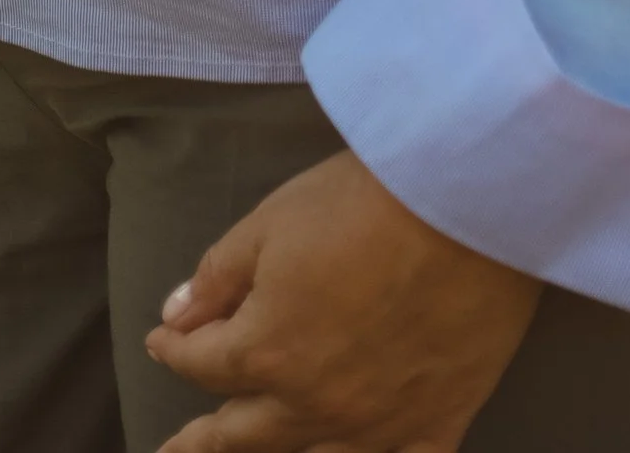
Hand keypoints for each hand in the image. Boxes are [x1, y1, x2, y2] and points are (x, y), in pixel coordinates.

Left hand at [146, 150, 539, 451]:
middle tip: (176, 449)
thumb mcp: (271, 221)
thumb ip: (218, 277)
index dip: (177, 349)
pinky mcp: (438, 422)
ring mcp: (379, 424)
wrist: (465, 202)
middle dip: (203, 438)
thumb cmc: (360, 201)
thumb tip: (176, 318)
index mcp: (267, 352)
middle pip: (245, 433)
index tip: (164, 338)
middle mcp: (316, 405)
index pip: (204, 363)